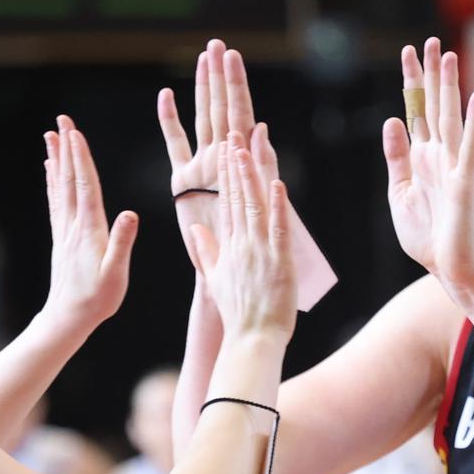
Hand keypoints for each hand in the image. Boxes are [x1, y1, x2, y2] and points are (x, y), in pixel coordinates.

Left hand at [44, 116, 137, 327]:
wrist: (68, 318)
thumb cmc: (96, 300)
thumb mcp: (116, 274)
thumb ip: (122, 243)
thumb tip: (130, 214)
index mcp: (89, 230)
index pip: (85, 186)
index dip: (80, 157)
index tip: (75, 132)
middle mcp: (73, 225)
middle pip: (68, 178)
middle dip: (66, 147)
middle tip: (61, 121)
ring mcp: (64, 230)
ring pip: (59, 186)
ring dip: (56, 159)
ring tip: (51, 135)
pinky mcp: (61, 238)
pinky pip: (56, 202)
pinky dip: (53, 182)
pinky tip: (50, 170)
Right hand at [159, 39, 277, 268]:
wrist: (227, 271)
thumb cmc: (250, 244)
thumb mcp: (261, 203)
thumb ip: (262, 167)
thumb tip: (261, 129)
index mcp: (242, 162)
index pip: (240, 114)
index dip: (236, 85)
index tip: (234, 56)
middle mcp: (222, 158)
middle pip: (222, 108)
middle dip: (220, 77)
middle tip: (217, 44)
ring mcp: (202, 166)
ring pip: (202, 118)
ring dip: (203, 89)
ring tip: (203, 57)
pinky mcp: (183, 180)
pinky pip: (175, 144)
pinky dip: (169, 121)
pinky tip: (166, 96)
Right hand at [191, 137, 294, 342]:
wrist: (251, 339)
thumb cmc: (239, 314)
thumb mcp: (216, 279)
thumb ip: (206, 251)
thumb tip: (195, 229)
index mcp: (228, 247)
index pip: (225, 203)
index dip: (225, 175)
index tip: (225, 151)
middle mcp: (241, 244)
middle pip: (236, 197)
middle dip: (235, 164)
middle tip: (232, 135)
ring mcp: (259, 251)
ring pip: (254, 205)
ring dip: (251, 174)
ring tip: (247, 146)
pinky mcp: (278, 260)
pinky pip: (278, 227)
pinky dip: (278, 205)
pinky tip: (277, 182)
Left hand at [381, 41, 473, 297]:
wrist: (448, 268)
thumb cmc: (427, 236)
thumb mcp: (399, 193)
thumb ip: (397, 158)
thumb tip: (392, 121)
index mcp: (420, 158)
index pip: (415, 111)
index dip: (411, 83)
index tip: (406, 52)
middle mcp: (438, 155)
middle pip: (432, 106)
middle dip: (429, 74)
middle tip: (429, 41)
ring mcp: (453, 166)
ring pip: (449, 117)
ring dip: (449, 86)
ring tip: (448, 54)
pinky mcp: (465, 181)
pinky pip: (469, 147)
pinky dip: (472, 122)